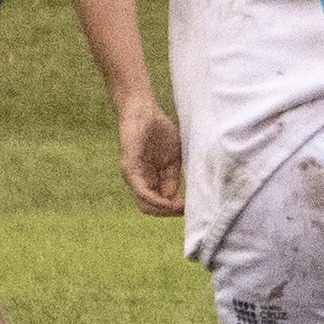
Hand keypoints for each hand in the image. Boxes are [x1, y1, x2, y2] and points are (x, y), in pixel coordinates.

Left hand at [118, 101, 184, 216]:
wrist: (144, 110)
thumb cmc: (159, 130)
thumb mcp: (174, 158)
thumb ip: (175, 177)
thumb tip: (177, 197)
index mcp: (150, 179)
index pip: (161, 203)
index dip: (177, 208)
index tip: (193, 208)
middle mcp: (140, 181)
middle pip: (152, 209)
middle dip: (170, 213)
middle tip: (187, 211)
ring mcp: (133, 176)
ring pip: (146, 205)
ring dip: (164, 210)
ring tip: (180, 208)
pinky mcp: (130, 168)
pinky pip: (142, 192)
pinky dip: (156, 200)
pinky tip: (169, 202)